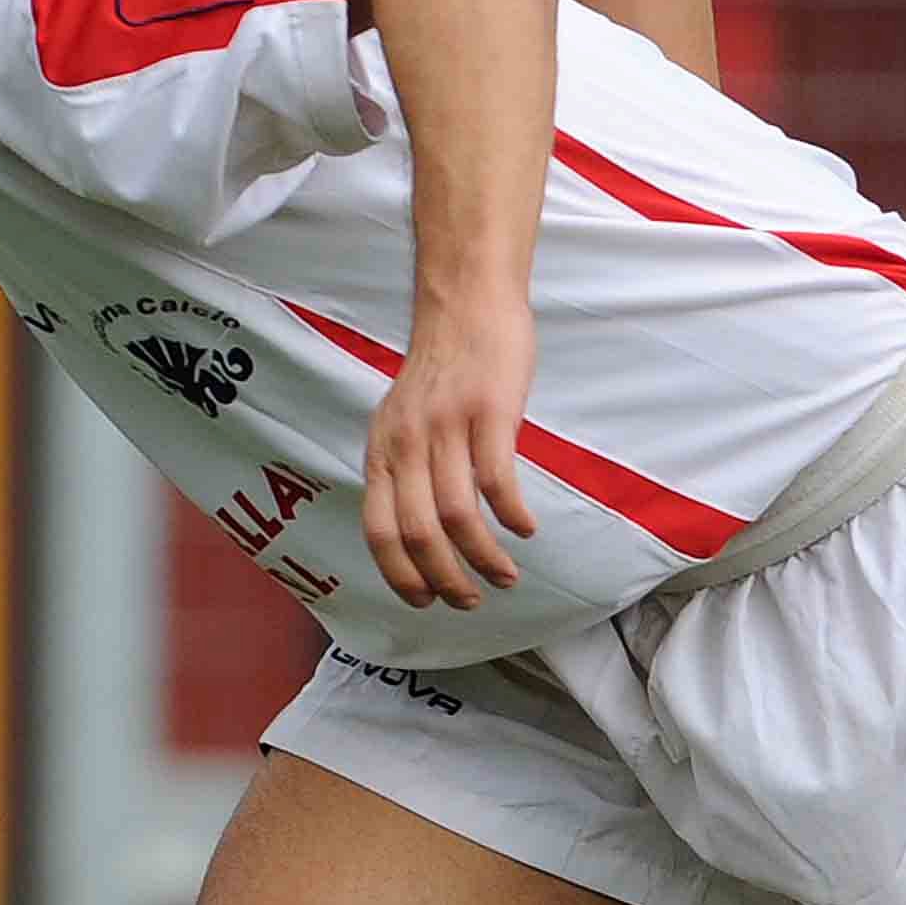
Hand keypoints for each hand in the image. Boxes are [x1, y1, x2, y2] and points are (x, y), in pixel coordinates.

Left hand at [361, 303, 539, 606]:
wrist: (467, 304)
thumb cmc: (443, 369)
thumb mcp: (402, 421)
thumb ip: (404, 468)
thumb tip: (416, 532)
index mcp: (382, 449)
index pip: (379, 530)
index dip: (400, 576)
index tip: (425, 601)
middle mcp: (407, 442)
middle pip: (418, 532)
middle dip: (445, 579)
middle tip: (470, 600)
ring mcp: (447, 426)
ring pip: (458, 514)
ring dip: (484, 557)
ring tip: (504, 576)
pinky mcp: (490, 411)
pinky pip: (497, 479)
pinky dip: (512, 515)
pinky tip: (526, 529)